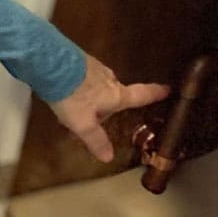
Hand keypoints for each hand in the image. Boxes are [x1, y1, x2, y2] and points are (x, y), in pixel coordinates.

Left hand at [48, 53, 169, 161]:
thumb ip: (96, 139)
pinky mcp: (77, 59)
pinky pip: (82, 77)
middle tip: (84, 121)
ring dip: (86, 99)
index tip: (168, 89)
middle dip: (102, 108)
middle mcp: (108, 78)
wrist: (49, 62)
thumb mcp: (82, 124)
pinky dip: (75, 87)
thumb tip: (109, 157)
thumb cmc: (71, 94)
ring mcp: (93, 67)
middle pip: (113, 95)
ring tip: (66, 109)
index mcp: (115, 94)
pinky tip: (60, 93)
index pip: (141, 95)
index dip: (155, 94)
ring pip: (96, 87)